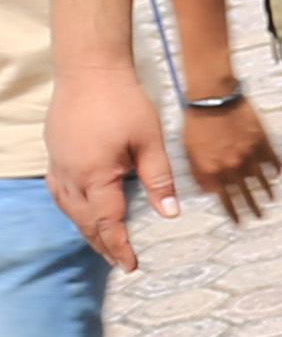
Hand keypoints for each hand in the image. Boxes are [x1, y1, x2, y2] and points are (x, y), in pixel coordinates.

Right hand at [47, 67, 177, 269]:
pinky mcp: (54, 154)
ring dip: (86, 229)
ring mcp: (58, 164)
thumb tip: (171, 213)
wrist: (89, 70)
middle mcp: (70, 175)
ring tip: (103, 243)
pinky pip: (60, 192)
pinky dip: (72, 208)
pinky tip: (81, 211)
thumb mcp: (150, 141)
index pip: (108, 222)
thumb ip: (159, 179)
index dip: (119, 247)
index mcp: (95, 175)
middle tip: (119, 262)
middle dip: (103, 243)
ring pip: (69, 209)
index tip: (131, 266)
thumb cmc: (123, 102)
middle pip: (85, 221)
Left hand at [181, 96, 281, 224]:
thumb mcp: (188, 151)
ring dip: (266, 192)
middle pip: (245, 193)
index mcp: (213, 170)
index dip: (232, 212)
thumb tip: (205, 190)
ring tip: (271, 200)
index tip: (238, 222)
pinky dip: (275, 169)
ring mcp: (250, 154)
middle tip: (258, 218)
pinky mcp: (262, 142)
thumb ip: (197, 173)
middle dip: (252, 208)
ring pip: (261, 179)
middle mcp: (233, 166)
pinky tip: (278, 175)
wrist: (213, 98)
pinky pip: (272, 160)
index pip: (224, 198)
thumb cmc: (195, 122)